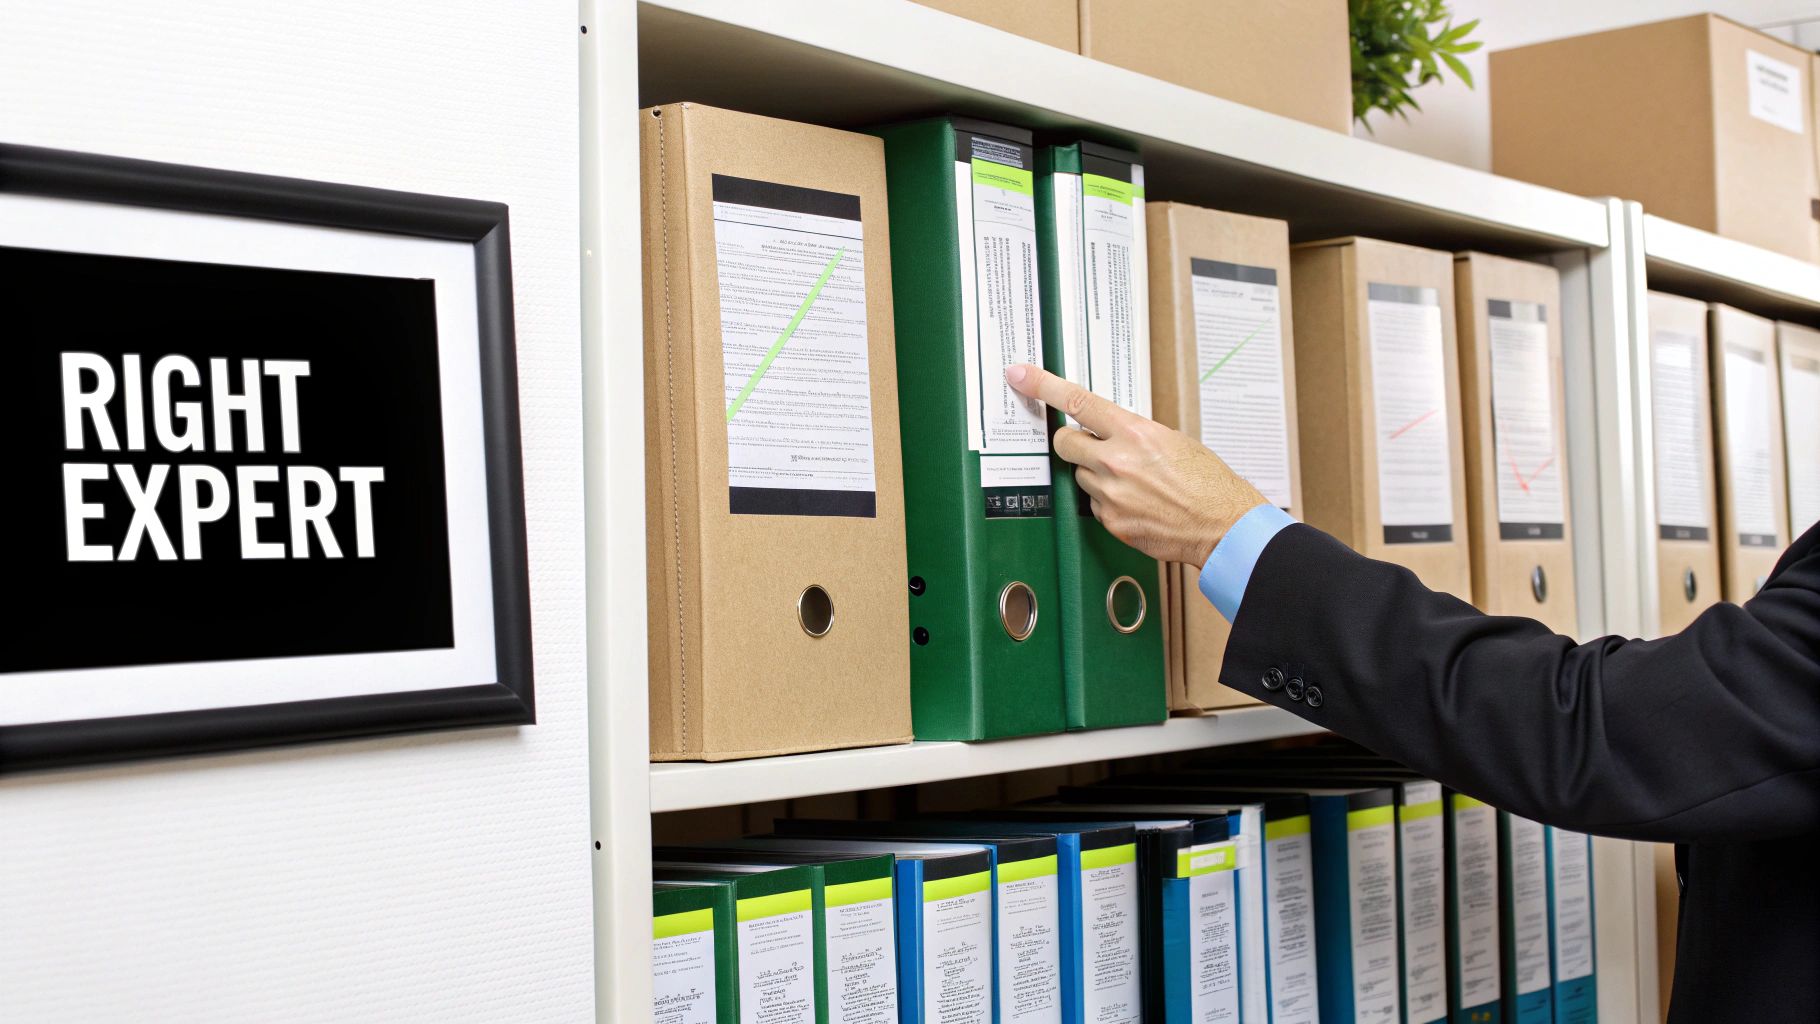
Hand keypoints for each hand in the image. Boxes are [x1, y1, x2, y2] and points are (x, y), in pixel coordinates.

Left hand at [1006, 363, 1266, 566]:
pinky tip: (1135, 502)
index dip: (1042, 386)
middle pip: (1065, 442)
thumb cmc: (1207, 482)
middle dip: (1073, 441)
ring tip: (1131, 481)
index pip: (1077, 401)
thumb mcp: (1172, 441)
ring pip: (1079, 475)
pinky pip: (1093, 504)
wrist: (1223, 525)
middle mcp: (1116, 462)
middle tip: (1091, 446)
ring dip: (1095, 474)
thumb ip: (1133, 433)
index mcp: (1134, 433)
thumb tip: (1109, 431)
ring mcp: (1111, 495)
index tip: (1020, 376)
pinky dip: (1107, 501)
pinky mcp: (1111, 521)